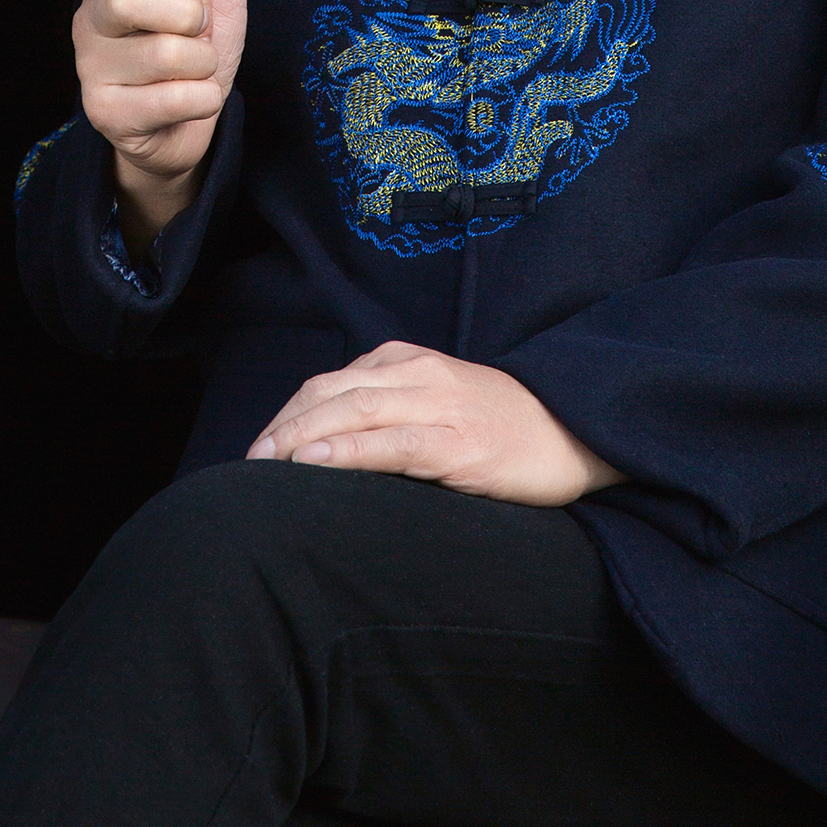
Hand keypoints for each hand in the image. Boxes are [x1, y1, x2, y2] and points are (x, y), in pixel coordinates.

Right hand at [69, 0, 248, 246]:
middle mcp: (91, 16)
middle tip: (197, 28)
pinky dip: (203, 98)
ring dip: (203, 61)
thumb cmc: (196, 41)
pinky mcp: (104, 111)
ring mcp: (91, 66)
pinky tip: (193, 97)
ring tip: (196, 66)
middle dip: (187, 14)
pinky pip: (172, 99)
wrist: (191, 118)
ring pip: (162, 52)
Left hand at [247, 341, 620, 503]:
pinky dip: (348, 451)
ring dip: (301, 439)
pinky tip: (317, 463)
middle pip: (330, 394)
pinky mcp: (460, 443)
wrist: (579, 432)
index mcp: (408, 362)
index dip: (287, 416)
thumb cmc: (504, 427)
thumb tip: (331, 447)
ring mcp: (440, 406)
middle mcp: (418, 374)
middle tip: (247, 464)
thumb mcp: (441, 405)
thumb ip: (392, 413)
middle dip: (282, 428)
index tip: (258, 449)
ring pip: (353, 412)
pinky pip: (393, 444)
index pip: (328, 384)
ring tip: (265, 464)